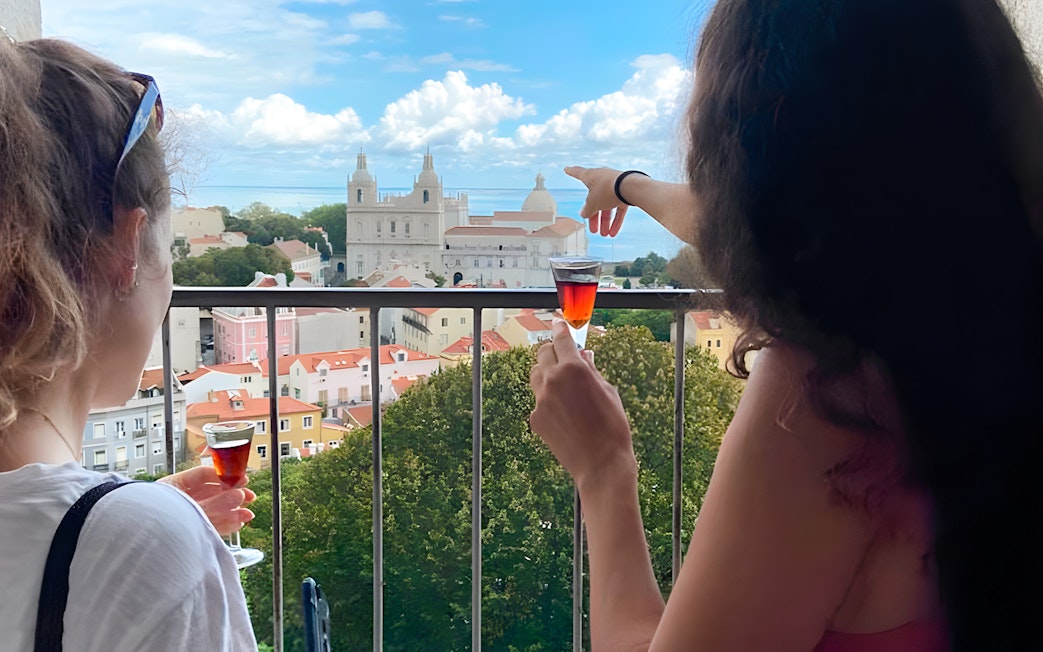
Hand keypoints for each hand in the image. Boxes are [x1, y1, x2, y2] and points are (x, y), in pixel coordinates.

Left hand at [159, 466, 256, 535]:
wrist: (141, 545)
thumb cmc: (153, 518)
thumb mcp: (186, 503)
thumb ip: (212, 500)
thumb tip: (236, 495)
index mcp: (172, 487)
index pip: (202, 476)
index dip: (223, 476)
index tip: (241, 479)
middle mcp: (178, 501)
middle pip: (210, 495)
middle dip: (232, 496)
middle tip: (248, 497)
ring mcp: (183, 518)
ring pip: (212, 512)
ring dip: (232, 512)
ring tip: (247, 514)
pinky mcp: (187, 534)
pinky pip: (209, 527)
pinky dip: (225, 525)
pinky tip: (238, 524)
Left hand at [529, 321, 636, 490]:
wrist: (601, 463)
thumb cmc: (612, 427)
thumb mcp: (609, 391)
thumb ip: (591, 370)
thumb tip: (583, 355)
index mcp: (574, 369)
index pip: (561, 339)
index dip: (560, 329)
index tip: (559, 324)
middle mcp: (553, 380)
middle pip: (543, 353)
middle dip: (552, 350)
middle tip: (562, 354)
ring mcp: (541, 400)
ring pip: (536, 374)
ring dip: (546, 371)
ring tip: (562, 382)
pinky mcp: (535, 418)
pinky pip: (538, 399)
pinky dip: (548, 398)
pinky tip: (564, 410)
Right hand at [564, 166, 628, 236]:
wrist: (630, 187)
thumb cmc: (607, 189)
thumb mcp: (592, 202)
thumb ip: (587, 209)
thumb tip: (584, 213)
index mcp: (591, 176)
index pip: (578, 173)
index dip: (571, 172)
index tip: (567, 169)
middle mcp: (602, 179)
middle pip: (595, 199)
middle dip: (594, 216)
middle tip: (593, 229)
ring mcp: (614, 186)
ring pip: (608, 206)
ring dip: (605, 221)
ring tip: (604, 234)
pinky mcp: (625, 193)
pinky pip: (618, 209)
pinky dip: (616, 220)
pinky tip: (613, 232)